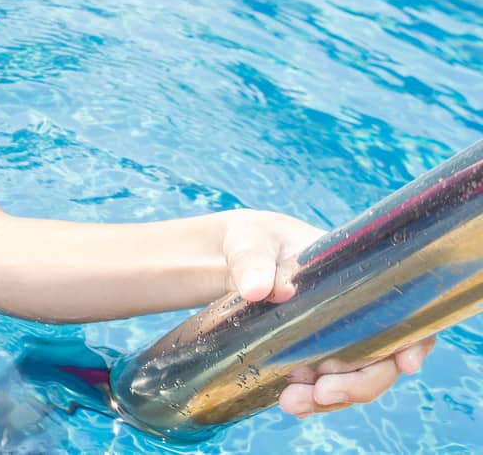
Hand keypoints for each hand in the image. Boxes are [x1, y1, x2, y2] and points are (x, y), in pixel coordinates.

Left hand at [221, 209, 435, 419]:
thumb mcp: (250, 241)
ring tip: (291, 403)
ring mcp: (335, 342)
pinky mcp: (310, 359)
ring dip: (331, 400)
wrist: (230, 262)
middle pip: (382, 360)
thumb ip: (252, 260)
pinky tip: (290, 403)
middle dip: (358, 384)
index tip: (405, 363)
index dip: (415, 341)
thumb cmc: (252, 241)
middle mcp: (356, 317)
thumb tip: (257, 289)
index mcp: (356, 280)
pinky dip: (313, 400)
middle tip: (322, 393)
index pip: (405, 313)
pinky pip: (325, 386)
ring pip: (354, 380)